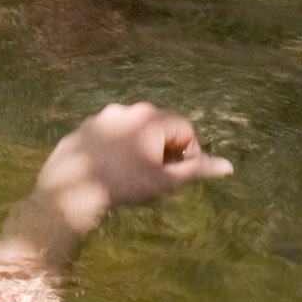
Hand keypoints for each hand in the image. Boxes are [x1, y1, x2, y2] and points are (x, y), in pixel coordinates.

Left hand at [27, 102, 232, 238]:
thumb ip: (197, 170)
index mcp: (150, 118)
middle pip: (159, 127)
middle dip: (165, 150)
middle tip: (159, 176)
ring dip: (140, 149)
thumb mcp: (165, 181)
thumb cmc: (125, 185)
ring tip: (134, 175)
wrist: (72, 191)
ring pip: (133, 131)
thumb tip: (228, 166)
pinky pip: (109, 136)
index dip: (190, 153)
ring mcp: (102, 117)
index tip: (181, 175)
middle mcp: (127, 110)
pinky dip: (116, 150)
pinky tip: (111, 172)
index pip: (185, 129)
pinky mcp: (84, 129)